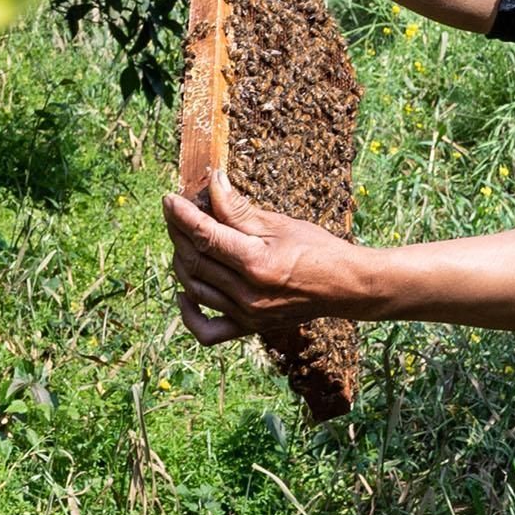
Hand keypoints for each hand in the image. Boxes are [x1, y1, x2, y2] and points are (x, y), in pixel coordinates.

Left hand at [163, 172, 378, 342]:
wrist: (344, 286)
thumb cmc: (317, 249)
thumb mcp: (279, 224)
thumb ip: (238, 209)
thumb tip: (211, 183)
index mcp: (256, 263)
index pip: (205, 236)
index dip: (182, 216)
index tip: (170, 199)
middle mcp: (248, 293)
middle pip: (195, 261)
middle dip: (178, 234)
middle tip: (175, 214)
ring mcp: (247, 314)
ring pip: (195, 288)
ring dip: (181, 262)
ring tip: (182, 240)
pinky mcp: (249, 326)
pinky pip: (208, 331)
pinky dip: (189, 314)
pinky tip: (184, 293)